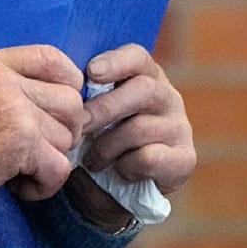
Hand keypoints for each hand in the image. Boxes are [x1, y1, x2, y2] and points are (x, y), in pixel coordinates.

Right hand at [0, 45, 84, 226]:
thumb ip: (11, 88)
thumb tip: (69, 99)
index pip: (52, 57)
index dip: (68, 85)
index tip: (58, 112)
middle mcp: (1, 77)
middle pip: (70, 100)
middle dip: (62, 132)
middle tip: (35, 151)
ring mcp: (12, 106)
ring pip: (67, 136)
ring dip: (49, 161)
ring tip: (16, 170)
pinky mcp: (21, 140)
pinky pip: (60, 167)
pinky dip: (44, 186)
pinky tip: (19, 187)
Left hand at [79, 43, 195, 193]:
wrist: (120, 190)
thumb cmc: (102, 140)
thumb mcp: (93, 114)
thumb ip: (85, 97)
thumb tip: (62, 86)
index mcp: (146, 77)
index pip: (138, 57)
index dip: (116, 62)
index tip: (91, 72)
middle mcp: (168, 97)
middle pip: (143, 90)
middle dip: (104, 109)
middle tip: (80, 126)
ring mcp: (180, 127)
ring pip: (140, 128)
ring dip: (107, 147)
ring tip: (91, 160)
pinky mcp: (184, 158)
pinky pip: (149, 158)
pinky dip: (126, 166)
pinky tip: (119, 171)